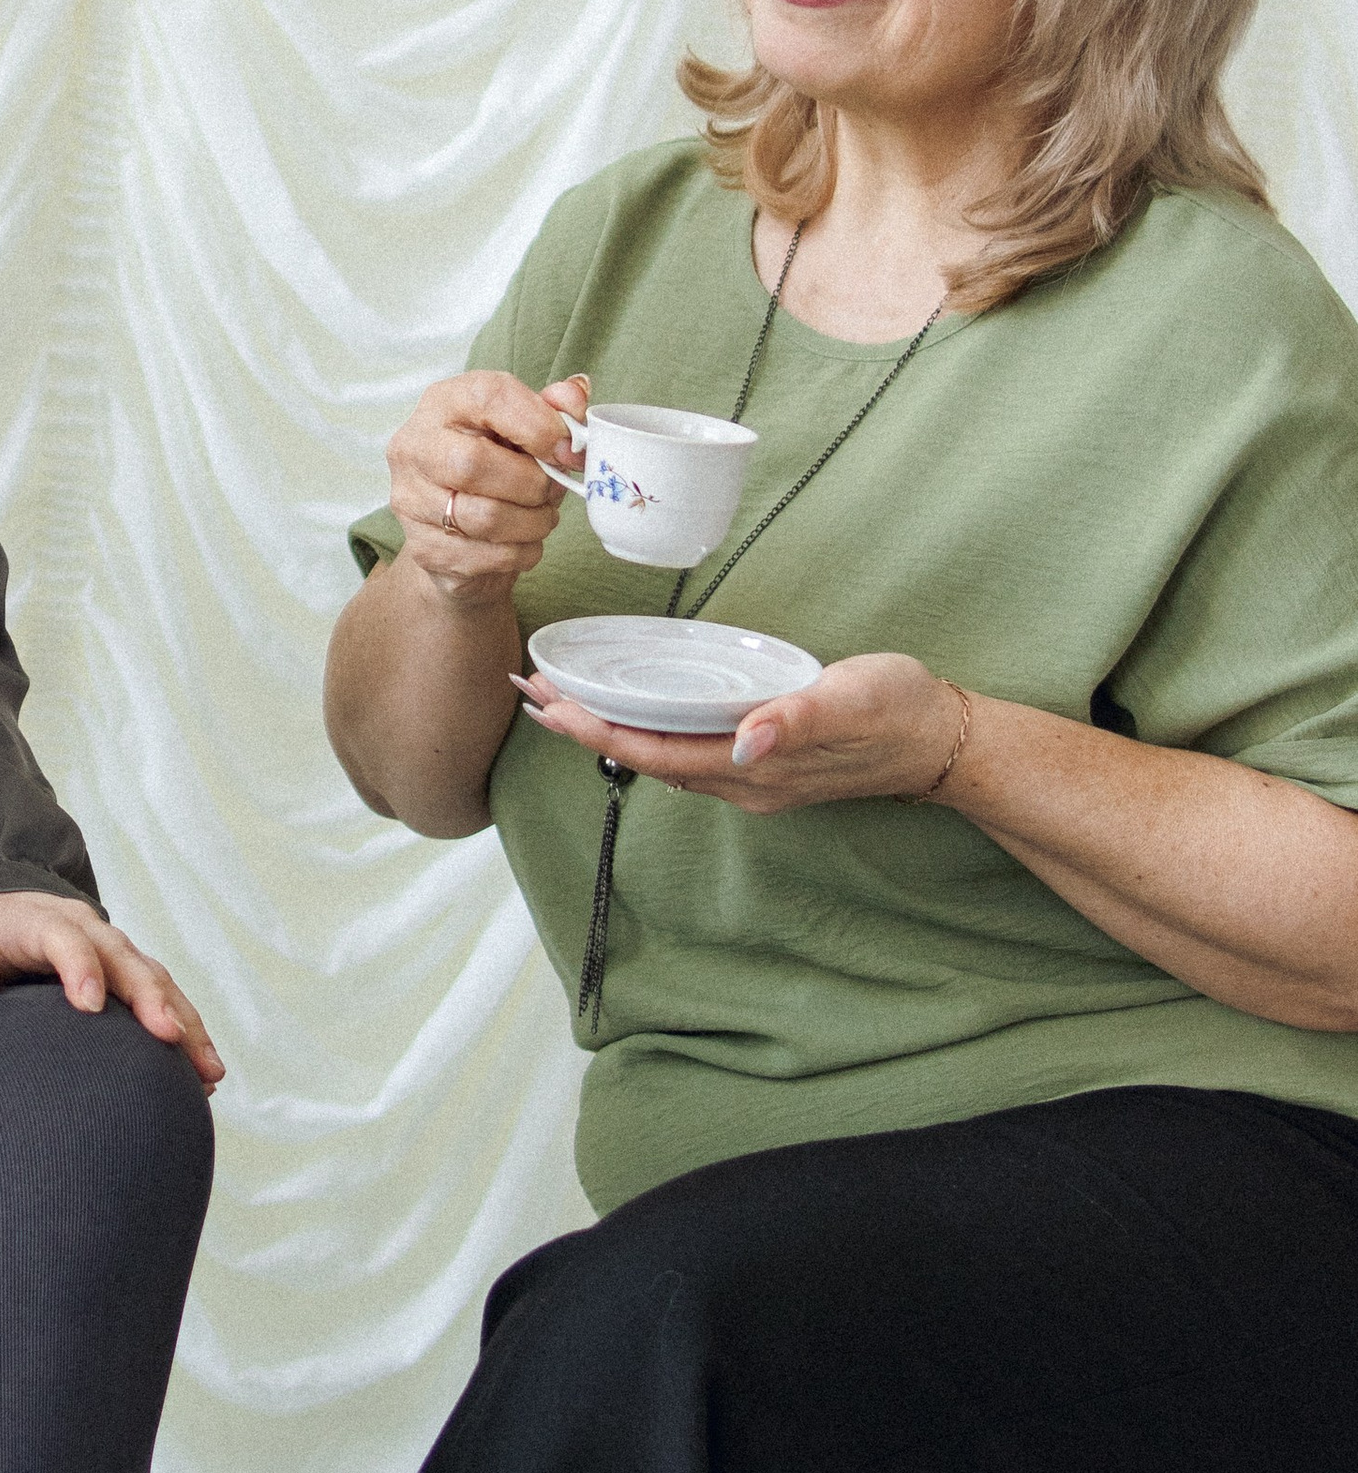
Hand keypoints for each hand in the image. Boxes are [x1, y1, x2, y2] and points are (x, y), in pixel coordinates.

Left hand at [0, 891, 224, 1090]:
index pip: (62, 936)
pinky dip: (183, 1027)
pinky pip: (159, 994)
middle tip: (168, 1036)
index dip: (79, 966)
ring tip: (206, 1068)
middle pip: (123, 956)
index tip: (88, 1007)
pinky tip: (202, 1069)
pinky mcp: (121, 970)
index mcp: (33, 918)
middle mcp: (81, 926)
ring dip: (181, 1019)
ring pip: (152, 977)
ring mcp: (107, 946)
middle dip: (149, 996)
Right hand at [387, 368, 589, 606]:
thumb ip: (552, 407)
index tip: (569, 450)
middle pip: (475, 464)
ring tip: (542, 515)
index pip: (488, 398)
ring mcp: (411, 500)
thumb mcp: (523, 426)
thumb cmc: (494, 463)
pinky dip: (522, 552)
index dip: (539, 425)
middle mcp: (415, 447)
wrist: (453, 525)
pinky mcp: (422, 548)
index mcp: (443, 403)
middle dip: (532, 483)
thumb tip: (576, 394)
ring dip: (533, 522)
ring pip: (486, 517)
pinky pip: (488, 556)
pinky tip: (524, 540)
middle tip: (553, 489)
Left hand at [513, 650, 964, 809]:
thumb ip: (798, 721)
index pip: (655, 753)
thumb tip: (746, 740)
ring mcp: (751, 775)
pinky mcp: (761, 760)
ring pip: (661, 755)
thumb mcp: (852, 703)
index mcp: (754, 769)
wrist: (945, 739)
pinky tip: (631, 707)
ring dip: (607, 727)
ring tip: (560, 697)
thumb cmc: (899, 712)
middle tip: (528, 690)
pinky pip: (684, 749)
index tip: (548, 704)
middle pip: (644, 757)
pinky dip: (645, 727)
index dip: (596, 730)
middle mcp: (743, 782)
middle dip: (583, 726)